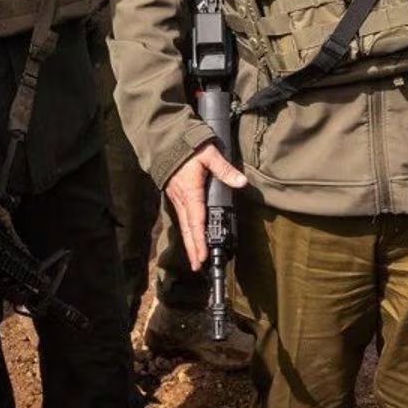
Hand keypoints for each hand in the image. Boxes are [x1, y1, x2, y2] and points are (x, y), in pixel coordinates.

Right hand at [165, 143, 248, 270]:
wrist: (165, 140)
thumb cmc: (188, 146)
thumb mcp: (209, 154)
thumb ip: (225, 169)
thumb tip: (242, 182)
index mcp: (191, 192)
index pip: (196, 221)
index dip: (200, 240)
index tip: (203, 257)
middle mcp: (182, 199)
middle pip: (188, 229)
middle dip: (193, 249)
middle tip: (198, 267)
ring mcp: (177, 198)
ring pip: (184, 225)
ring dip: (189, 243)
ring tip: (195, 259)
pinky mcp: (176, 195)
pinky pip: (182, 217)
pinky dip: (187, 231)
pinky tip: (191, 237)